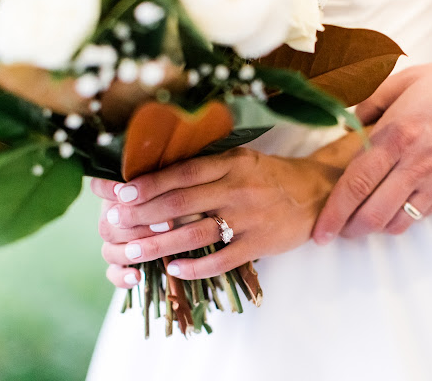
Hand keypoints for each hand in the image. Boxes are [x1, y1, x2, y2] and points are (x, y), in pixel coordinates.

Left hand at [92, 147, 342, 284]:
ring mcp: (250, 217)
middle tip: (115, 225)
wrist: (316, 193)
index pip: (183, 172)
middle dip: (144, 215)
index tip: (121, 193)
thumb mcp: (242, 160)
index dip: (150, 183)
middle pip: (183, 202)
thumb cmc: (270, 176)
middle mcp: (238, 188)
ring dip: (161, 245)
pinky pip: (223, 259)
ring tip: (133, 252)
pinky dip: (197, 267)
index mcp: (231, 163)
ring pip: (197, 233)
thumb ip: (208, 165)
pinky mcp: (261, 243)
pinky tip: (175, 271)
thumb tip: (160, 173)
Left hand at [313, 56, 431, 241]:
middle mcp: (414, 164)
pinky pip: (420, 217)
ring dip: (371, 229)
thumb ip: (370, 103)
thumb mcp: (408, 79)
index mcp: (396, 135)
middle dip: (346, 230)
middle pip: (371, 213)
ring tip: (359, 223)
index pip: (355, 183)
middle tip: (333, 232)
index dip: (332, 212)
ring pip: (395, 222)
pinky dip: (399, 222)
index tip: (319, 230)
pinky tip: (390, 213)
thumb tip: (347, 124)